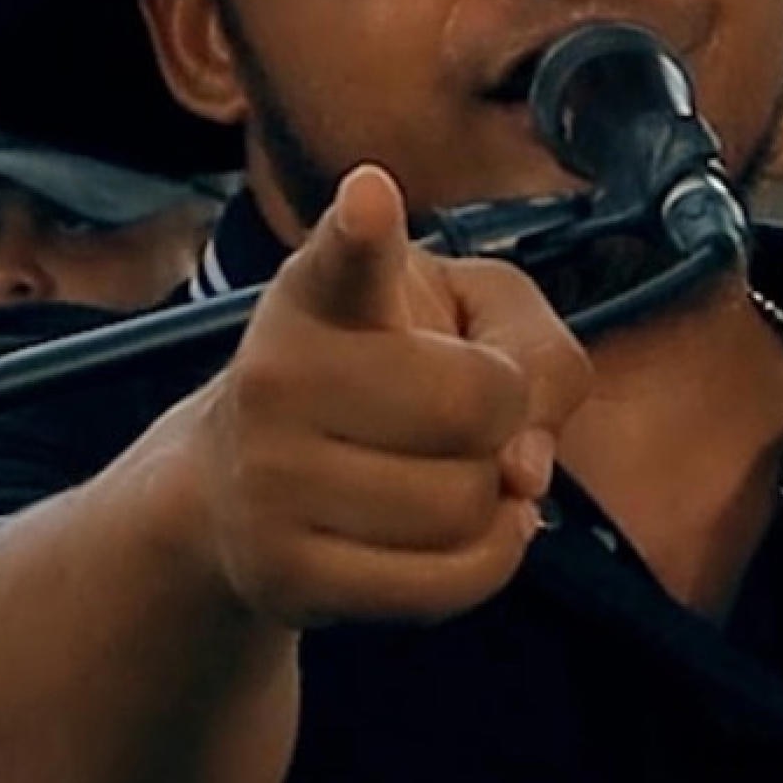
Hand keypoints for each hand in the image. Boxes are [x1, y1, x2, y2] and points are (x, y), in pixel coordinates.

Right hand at [193, 163, 593, 629]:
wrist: (244, 493)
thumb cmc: (381, 384)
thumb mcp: (467, 319)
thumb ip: (538, 354)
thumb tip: (526, 470)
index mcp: (317, 295)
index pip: (344, 258)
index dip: (363, 231)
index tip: (372, 198)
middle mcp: (276, 378)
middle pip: (472, 408)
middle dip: (503, 421)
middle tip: (467, 423)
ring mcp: (271, 483)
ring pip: (464, 505)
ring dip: (493, 503)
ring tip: (451, 480)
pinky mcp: (286, 576)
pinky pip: (445, 585)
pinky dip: (489, 563)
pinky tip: (473, 538)